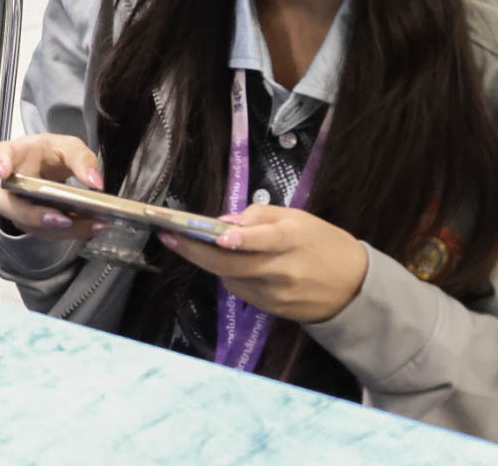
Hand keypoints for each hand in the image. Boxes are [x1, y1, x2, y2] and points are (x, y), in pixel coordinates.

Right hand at [0, 134, 105, 241]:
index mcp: (16, 154)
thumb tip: (95, 183)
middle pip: (9, 203)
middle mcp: (9, 183)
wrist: (48, 169)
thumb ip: (82, 159)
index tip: (4, 171)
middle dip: (33, 215)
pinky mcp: (30, 222)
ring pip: (29, 224)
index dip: (0, 162)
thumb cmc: (51, 154)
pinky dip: (70, 231)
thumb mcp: (70, 147)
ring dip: (60, 228)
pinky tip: (90, 227)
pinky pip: (45, 231)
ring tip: (92, 225)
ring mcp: (16, 206)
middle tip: (61, 219)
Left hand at [158, 205, 367, 323]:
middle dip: (196, 251)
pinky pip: (240, 291)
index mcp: (293, 240)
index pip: (265, 240)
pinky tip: (223, 263)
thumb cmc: (324, 243)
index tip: (217, 235)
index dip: (242, 239)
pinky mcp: (274, 310)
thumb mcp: (298, 218)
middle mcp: (283, 270)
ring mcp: (277, 294)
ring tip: (187, 243)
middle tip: (169, 236)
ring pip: (231, 279)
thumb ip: (259, 217)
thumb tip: (224, 223)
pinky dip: (228, 276)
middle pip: (233, 265)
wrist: (357, 288)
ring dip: (208, 262)